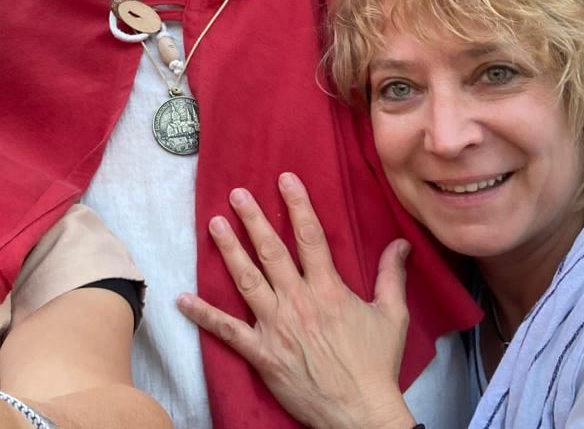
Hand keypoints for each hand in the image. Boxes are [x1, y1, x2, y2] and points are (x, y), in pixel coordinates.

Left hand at [177, 173, 415, 428]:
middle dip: (254, 219)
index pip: (311, 237)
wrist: (359, 412)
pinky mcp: (262, 353)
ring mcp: (277, 327)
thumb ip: (392, 275)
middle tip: (237, 194)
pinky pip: (228, 331)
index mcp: (329, 290)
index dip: (297, 205)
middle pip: (272, 252)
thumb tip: (401, 243)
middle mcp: (299, 301)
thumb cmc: (376, 364)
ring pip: (247, 281)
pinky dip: (204, 315)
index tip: (285, 179)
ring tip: (214, 224)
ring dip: (229, 251)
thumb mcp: (393, 315)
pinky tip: (183, 299)